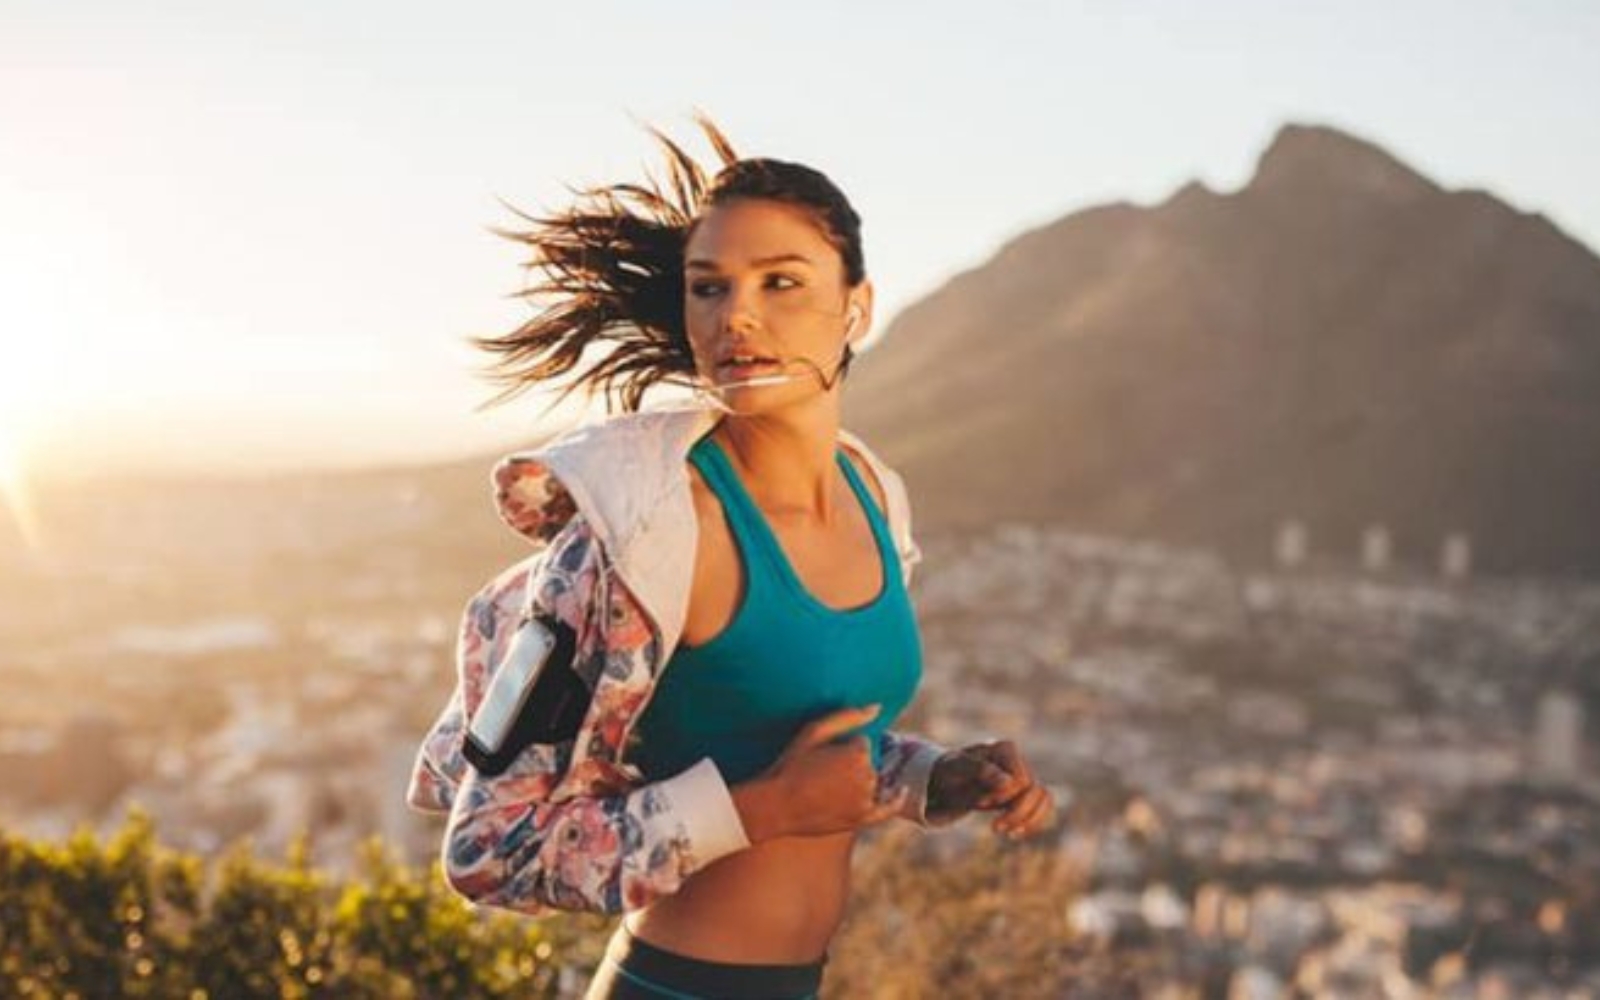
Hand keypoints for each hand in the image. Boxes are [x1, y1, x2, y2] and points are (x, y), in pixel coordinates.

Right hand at [734, 704, 908, 841]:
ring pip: (873, 782)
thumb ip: (847, 716)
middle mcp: (868, 776)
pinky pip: (888, 808)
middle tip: (823, 774)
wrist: (776, 806)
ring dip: (860, 782)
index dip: (842, 749)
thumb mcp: (813, 732)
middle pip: (869, 764)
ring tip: (829, 788)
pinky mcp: (862, 819)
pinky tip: (902, 792)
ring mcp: (867, 800)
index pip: (862, 744)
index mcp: (858, 753)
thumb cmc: (791, 765)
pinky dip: (896, 800)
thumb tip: (877, 707)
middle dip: (852, 766)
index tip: (822, 758)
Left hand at [929, 740, 1055, 838]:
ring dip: (1028, 819)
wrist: (946, 780)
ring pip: (1044, 798)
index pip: (1020, 779)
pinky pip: (1043, 806)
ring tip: (1007, 833)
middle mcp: (1018, 760)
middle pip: (1035, 790)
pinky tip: (1013, 834)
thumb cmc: (950, 771)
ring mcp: (1023, 775)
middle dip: (1016, 812)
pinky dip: (1032, 822)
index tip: (979, 804)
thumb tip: (1007, 781)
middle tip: (994, 828)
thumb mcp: (955, 769)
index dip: (1003, 796)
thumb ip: (977, 769)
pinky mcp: (1024, 792)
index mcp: (1004, 749)